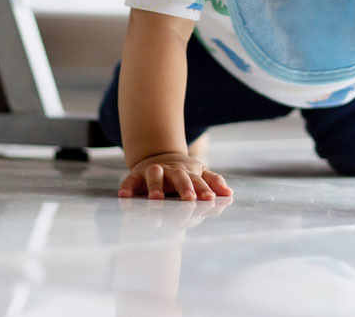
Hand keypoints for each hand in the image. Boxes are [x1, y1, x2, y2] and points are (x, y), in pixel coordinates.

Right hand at [119, 152, 233, 200]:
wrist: (157, 156)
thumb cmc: (182, 173)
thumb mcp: (198, 173)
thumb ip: (213, 182)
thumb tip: (230, 194)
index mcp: (187, 173)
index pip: (198, 181)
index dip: (204, 189)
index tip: (210, 199)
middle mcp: (171, 171)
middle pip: (179, 177)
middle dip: (184, 187)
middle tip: (190, 199)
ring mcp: (153, 172)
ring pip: (154, 176)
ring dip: (155, 187)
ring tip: (157, 199)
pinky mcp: (136, 176)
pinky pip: (130, 181)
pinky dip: (127, 188)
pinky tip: (124, 197)